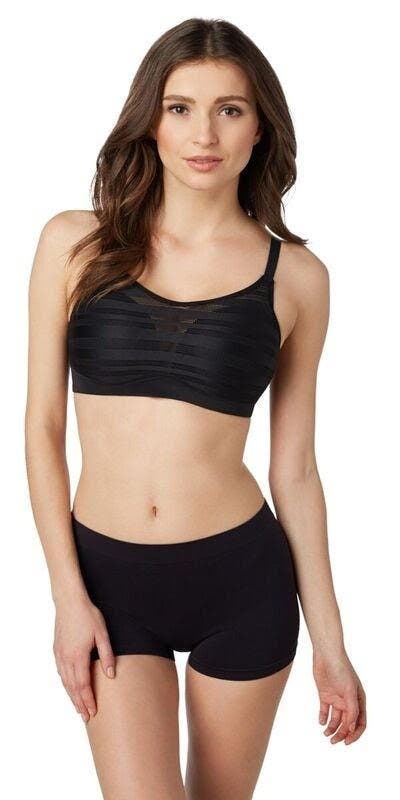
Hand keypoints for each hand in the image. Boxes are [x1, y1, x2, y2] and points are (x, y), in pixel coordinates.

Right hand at [53, 594, 115, 722]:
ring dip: (72, 696)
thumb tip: (110, 675)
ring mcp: (59, 655)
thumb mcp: (102, 634)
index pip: (83, 685)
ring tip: (79, 708)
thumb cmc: (88, 615)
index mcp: (78, 656)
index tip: (93, 712)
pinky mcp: (57, 650)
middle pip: (73, 688)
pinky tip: (70, 688)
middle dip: (80, 704)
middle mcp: (66, 659)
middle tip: (87, 718)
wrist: (69, 601)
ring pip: (65, 682)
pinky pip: (61, 673)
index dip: (88, 700)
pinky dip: (66, 684)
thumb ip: (107, 656)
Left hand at [312, 648, 365, 744]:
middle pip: (347, 723)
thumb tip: (352, 728)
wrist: (326, 655)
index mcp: (358, 700)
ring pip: (336, 719)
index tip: (346, 742)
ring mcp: (337, 698)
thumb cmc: (341, 669)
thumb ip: (352, 709)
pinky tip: (321, 722)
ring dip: (332, 728)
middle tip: (333, 741)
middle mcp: (348, 701)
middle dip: (341, 734)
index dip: (354, 734)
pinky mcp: (325, 695)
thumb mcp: (349, 691)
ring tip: (326, 734)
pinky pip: (325, 710)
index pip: (360, 723)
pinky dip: (323, 718)